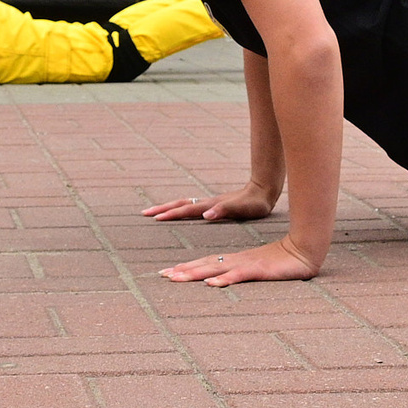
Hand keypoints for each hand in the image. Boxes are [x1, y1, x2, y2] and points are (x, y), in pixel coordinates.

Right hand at [142, 181, 277, 223]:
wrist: (263, 190)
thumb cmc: (254, 204)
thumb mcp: (242, 210)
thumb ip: (223, 211)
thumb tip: (205, 215)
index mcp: (211, 206)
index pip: (186, 210)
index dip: (171, 214)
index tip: (155, 218)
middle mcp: (207, 203)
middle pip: (180, 204)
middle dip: (162, 208)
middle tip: (144, 213)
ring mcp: (209, 203)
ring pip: (184, 203)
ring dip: (168, 207)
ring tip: (155, 212)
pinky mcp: (214, 204)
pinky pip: (191, 206)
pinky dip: (179, 208)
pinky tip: (178, 212)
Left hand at [161, 235, 323, 287]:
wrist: (305, 250)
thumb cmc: (282, 262)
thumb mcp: (257, 269)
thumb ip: (240, 273)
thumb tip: (222, 280)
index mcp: (235, 260)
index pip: (205, 264)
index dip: (186, 268)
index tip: (167, 273)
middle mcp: (237, 261)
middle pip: (205, 265)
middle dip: (183, 270)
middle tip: (162, 276)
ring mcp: (247, 264)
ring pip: (216, 269)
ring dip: (196, 274)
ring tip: (177, 278)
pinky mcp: (259, 270)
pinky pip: (239, 275)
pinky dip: (224, 279)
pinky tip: (212, 284)